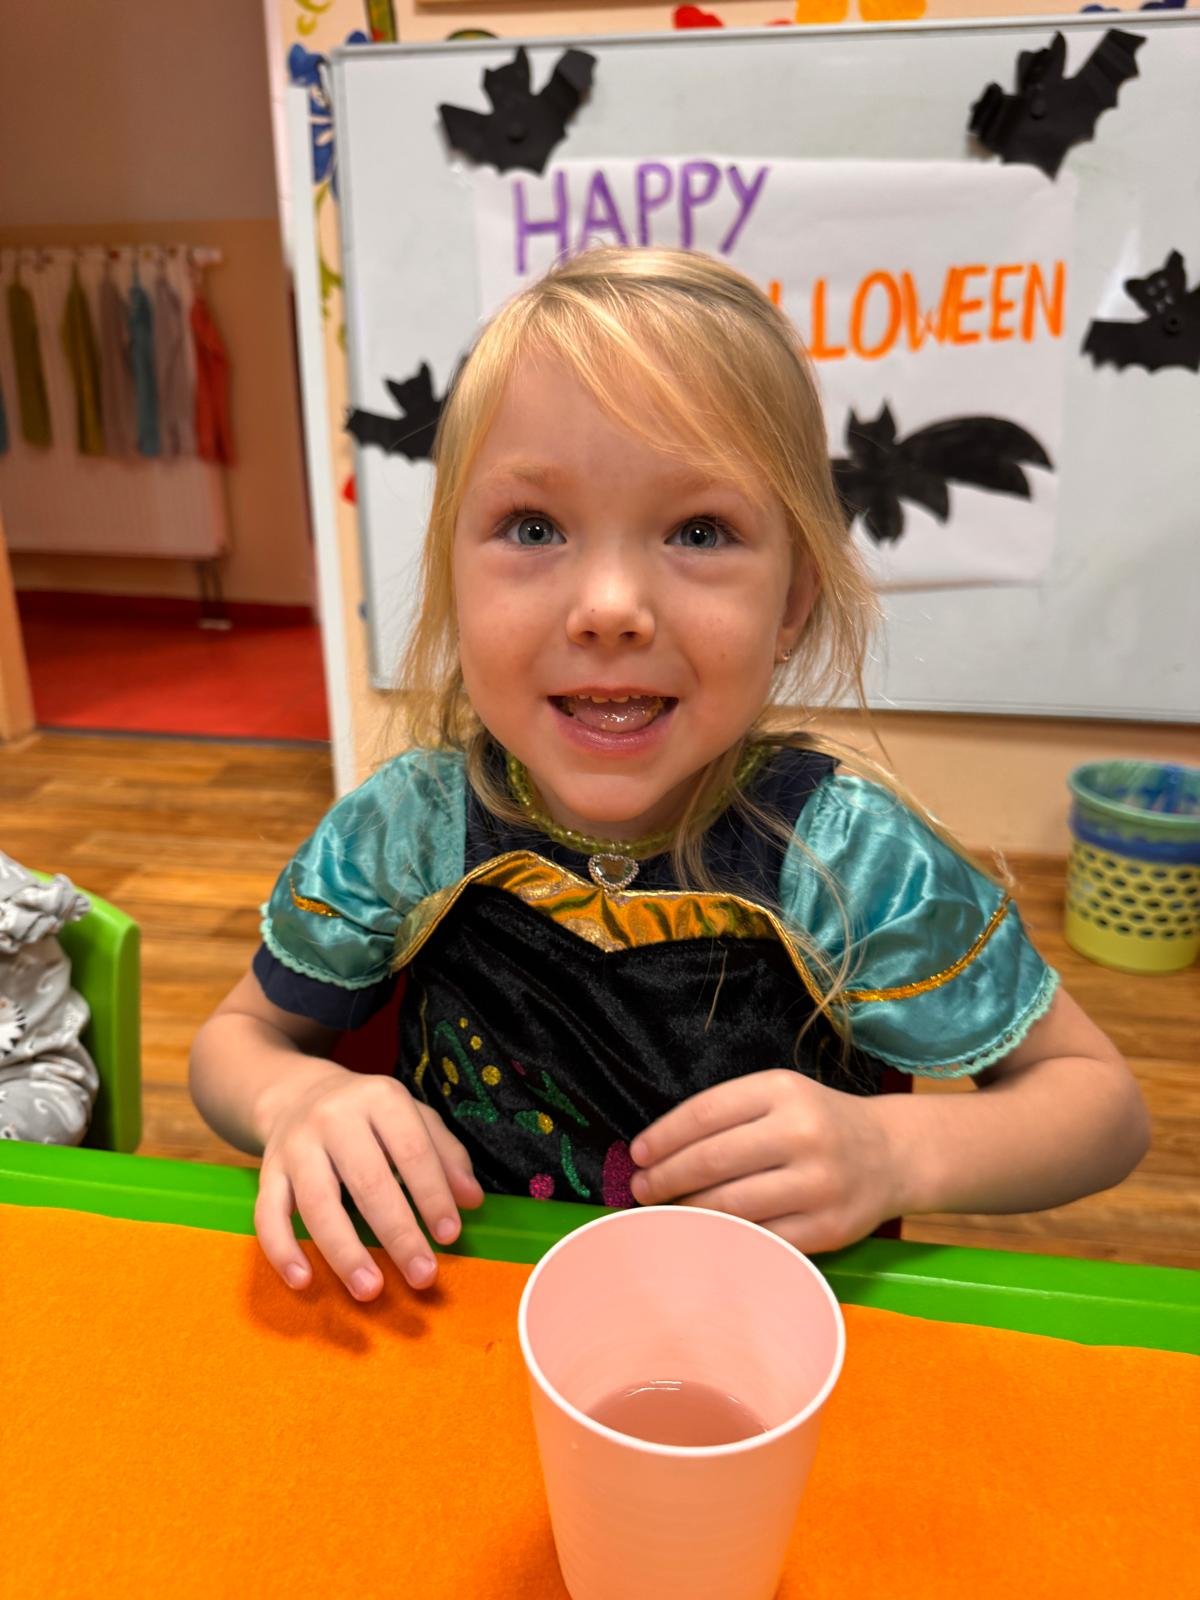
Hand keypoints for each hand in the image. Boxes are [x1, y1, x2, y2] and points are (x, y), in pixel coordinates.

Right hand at [255, 1060, 483, 1300]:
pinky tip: (303, 1280)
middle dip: (398, 1234)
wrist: (299, 1093)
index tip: (449, 1236)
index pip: (411, 1150)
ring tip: (370, 1290)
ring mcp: (296, 1146)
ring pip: (317, 1204)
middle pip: (368, 1182)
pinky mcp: (267, 1172)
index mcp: (380, 1098)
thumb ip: (447, 1155)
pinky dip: (282, 1250)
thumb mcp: (414, 1118)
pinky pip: (268, 1215)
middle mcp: (334, 1118)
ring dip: (344, 1252)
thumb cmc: (370, 1115)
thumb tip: (472, 1201)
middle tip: (422, 1276)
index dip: (432, 1195)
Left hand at [628, 1069, 900, 1254]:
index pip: (705, 1113)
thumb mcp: (782, 1096)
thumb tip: (659, 1151)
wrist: (893, 1154)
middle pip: (712, 1160)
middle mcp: (802, 1133)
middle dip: (666, 1178)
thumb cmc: (820, 1122)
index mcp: (783, 1091)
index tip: (638, 1154)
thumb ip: (730, 1116)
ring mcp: (819, 1183)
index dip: (663, 1136)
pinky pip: (761, 1238)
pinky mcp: (829, 1227)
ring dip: (688, 1212)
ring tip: (666, 1212)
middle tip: (642, 1189)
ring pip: (732, 1204)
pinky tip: (705, 1235)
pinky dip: (726, 1238)